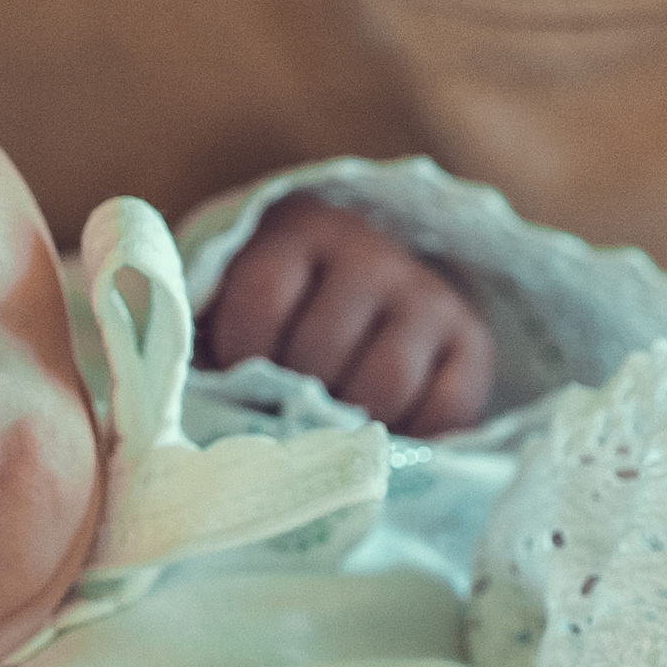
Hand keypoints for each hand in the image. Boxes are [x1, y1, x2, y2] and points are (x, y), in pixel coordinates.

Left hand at [201, 193, 495, 435]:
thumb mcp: (235, 304)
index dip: (239, 353)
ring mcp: (428, 294)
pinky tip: (381, 432)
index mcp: (303, 229)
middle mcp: (374, 252)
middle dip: (293, 394)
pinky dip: (410, 437)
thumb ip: (209, 339)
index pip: (260, 298)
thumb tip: (194, 401)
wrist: (370, 299)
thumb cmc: (280, 315)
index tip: (234, 373)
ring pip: (382, 383)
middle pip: (321, 349)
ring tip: (328, 424)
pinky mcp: (472, 339)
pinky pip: (445, 407)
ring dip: (348, 421)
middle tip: (284, 407)